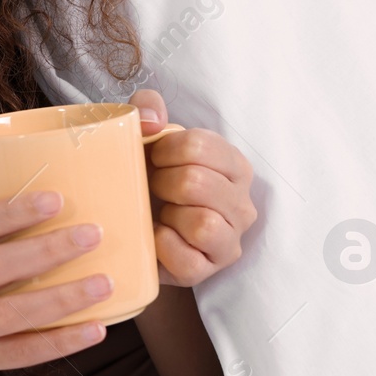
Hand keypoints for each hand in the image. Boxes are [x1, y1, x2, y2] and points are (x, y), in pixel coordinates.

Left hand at [127, 89, 256, 286]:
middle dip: (162, 182)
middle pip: (196, 182)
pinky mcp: (210, 269)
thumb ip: (147, 107)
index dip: (165, 150)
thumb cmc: (146, 176)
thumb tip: (151, 120)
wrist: (134, 226)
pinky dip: (163, 245)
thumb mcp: (144, 134)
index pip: (200, 145)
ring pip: (202, 222)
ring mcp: (230, 239)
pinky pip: (188, 258)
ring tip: (160, 211)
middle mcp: (242, 203)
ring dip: (169, 215)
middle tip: (153, 186)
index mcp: (233, 165)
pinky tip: (157, 236)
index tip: (154, 158)